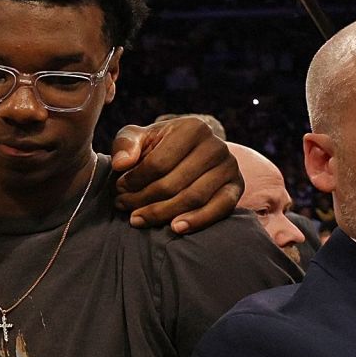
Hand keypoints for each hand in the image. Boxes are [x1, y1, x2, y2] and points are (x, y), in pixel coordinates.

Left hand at [111, 116, 241, 232]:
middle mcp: (216, 145)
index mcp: (193, 128)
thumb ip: (125, 145)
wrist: (188, 154)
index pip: (159, 162)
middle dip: (143, 199)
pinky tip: (175, 228)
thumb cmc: (158, 146)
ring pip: (193, 198)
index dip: (134, 180)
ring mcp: (230, 167)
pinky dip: (197, 221)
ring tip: (137, 219)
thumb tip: (120, 164)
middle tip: (123, 206)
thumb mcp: (138, 138)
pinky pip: (219, 209)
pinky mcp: (237, 187)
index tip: (118, 189)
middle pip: (174, 183)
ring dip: (162, 213)